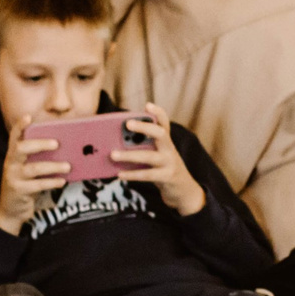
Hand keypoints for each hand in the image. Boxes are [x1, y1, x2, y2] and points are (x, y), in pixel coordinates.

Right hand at [0, 114, 69, 235]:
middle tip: (57, 143)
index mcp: (13, 155)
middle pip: (21, 148)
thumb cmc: (25, 185)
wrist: (11, 210)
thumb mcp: (28, 169)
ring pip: (33, 168)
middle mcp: (10, 163)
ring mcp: (13, 177)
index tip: (28, 116)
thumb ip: (39, 159)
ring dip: (53, 166)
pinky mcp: (18, 191)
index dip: (20, 126)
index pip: (14, 137)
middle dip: (40, 144)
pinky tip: (62, 181)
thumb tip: (66, 150)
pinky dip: (51, 182)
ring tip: (68, 166)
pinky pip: (37, 185)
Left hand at [112, 103, 205, 217]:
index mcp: (166, 141)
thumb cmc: (162, 169)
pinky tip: (119, 174)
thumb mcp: (156, 155)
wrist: (182, 190)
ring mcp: (170, 163)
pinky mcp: (167, 177)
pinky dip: (132, 174)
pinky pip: (148, 175)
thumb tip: (114, 145)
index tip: (148, 105)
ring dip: (129, 155)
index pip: (164, 122)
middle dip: (144, 127)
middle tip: (127, 124)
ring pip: (149, 156)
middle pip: (160, 133)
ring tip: (112, 154)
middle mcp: (170, 149)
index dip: (158, 113)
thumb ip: (141, 147)